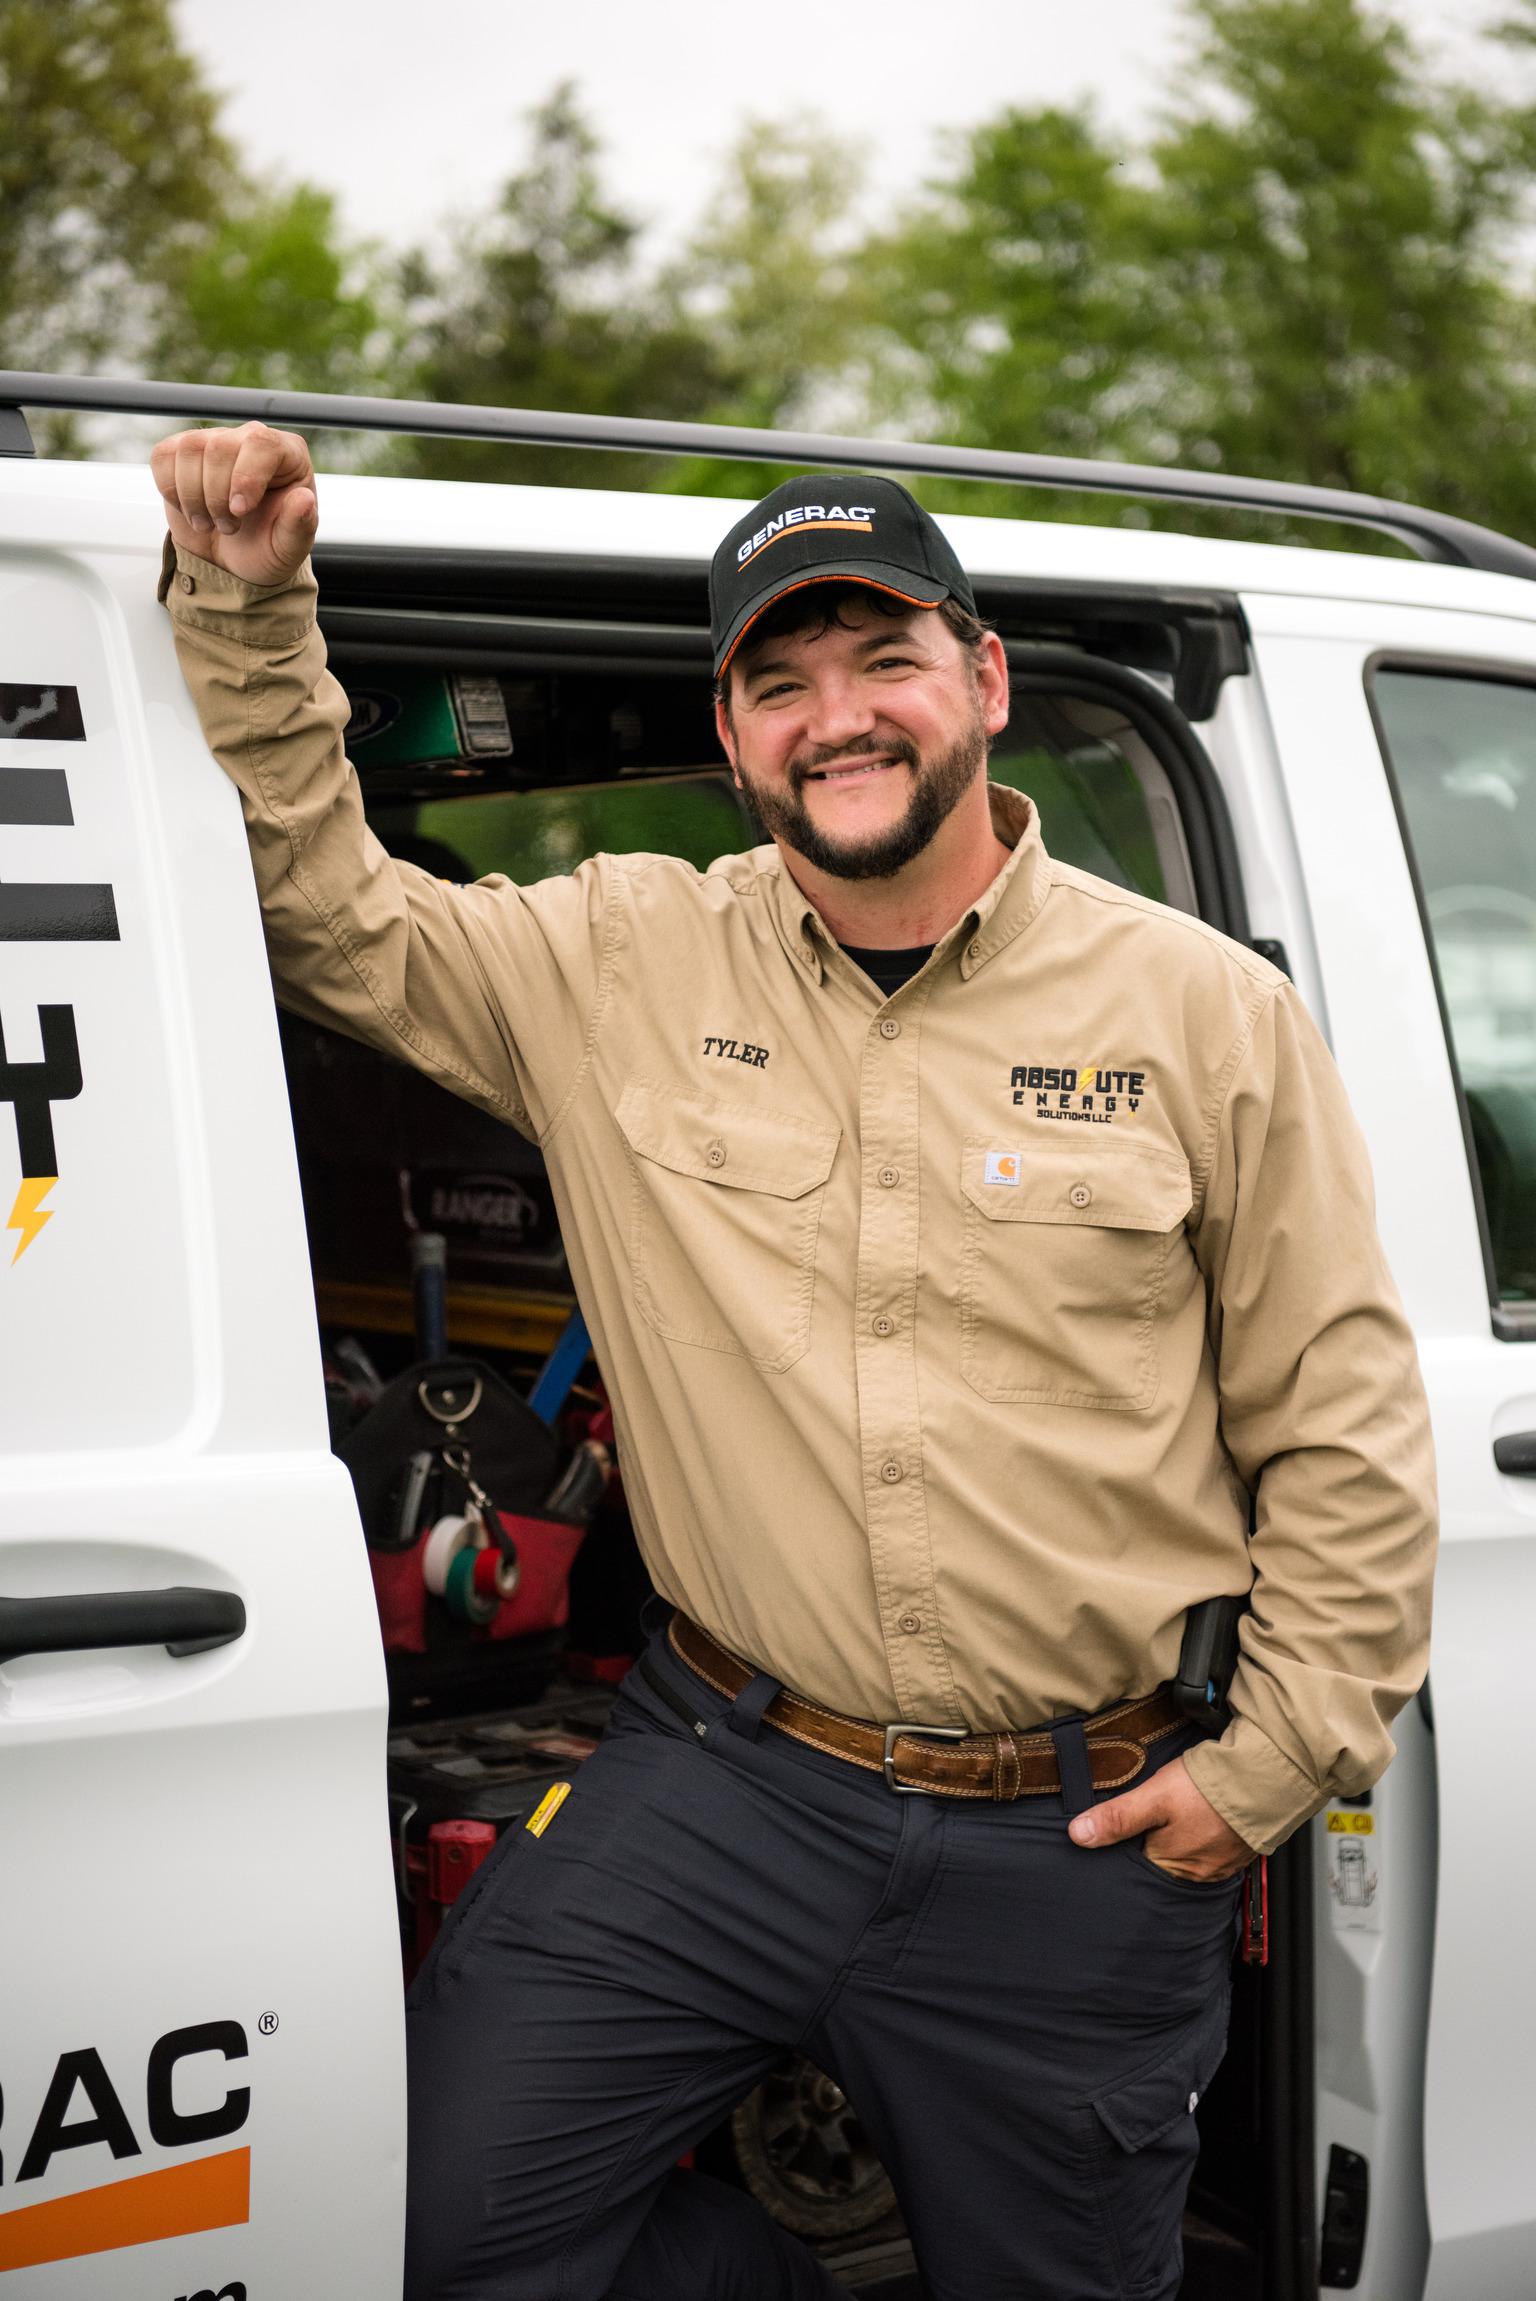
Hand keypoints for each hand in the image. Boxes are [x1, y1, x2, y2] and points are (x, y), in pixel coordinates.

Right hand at [151, 421, 317, 587]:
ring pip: (190, 449)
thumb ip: (300, 525)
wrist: (233, 559)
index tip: (239, 511)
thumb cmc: (266, 548)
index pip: (262, 443)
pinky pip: (163, 457)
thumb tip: (304, 499)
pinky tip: (190, 510)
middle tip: (229, 528)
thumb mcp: (289, 548)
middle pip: (220, 447)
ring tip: (209, 523)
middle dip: (217, 497)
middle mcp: (251, 439)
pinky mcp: (181, 452)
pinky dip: (170, 491)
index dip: (245, 477)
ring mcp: (214, 441)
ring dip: (193, 497)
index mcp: (287, 455)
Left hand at [1067, 1755, 1251, 1881]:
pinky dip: (1202, 1833)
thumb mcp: (1154, 1797)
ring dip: (1178, 1837)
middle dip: (1151, 1842)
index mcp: (1172, 1868)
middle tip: (1148, 1816)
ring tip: (1175, 1813)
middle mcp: (1197, 1874)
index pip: (1135, 1867)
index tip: (1119, 1828)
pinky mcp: (1238, 1848)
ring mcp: (1221, 1863)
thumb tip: (1078, 1836)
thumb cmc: (1208, 1788)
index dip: (1124, 1846)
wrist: (1265, 1776)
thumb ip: (1117, 1817)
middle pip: (1161, 1861)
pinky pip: (1211, 1846)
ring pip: (1187, 1853)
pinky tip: (1199, 1815)